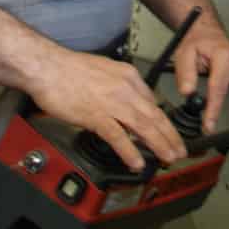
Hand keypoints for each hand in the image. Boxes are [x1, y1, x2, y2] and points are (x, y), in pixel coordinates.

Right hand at [27, 48, 184, 171]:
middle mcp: (126, 88)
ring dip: (159, 144)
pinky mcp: (96, 116)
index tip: (168, 132)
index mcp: (129, 76)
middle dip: (170, 135)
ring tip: (168, 157)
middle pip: (155, 115)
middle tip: (179, 149)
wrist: (49, 67)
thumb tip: (129, 102)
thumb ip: (121, 85)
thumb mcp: (106, 69)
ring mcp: (113, 103)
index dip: (162, 120)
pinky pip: (118, 137)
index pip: (152, 101)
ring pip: (143, 126)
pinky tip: (137, 162)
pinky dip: (129, 151)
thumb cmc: (70, 69)